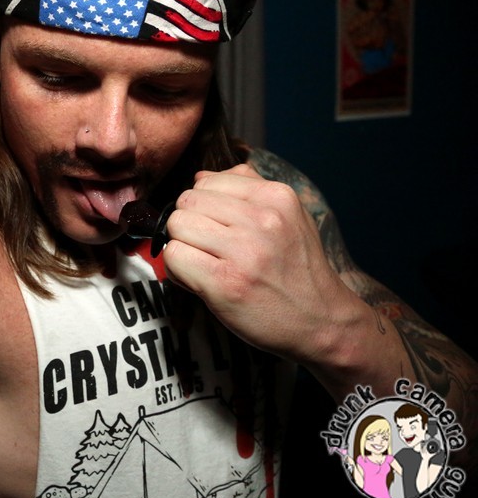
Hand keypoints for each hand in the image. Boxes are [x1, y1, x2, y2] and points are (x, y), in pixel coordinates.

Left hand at [161, 164, 365, 363]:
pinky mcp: (225, 282)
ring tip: (204, 264)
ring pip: (176, 226)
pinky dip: (178, 270)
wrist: (322, 322)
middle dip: (188, 224)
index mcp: (277, 196)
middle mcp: (262, 218)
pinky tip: (199, 281)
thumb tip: (201, 175)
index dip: (201, 206)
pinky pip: (174, 257)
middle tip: (206, 248)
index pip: (206, 180)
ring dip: (182, 246)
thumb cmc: (297, 270)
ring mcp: (244, 251)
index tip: (215, 228)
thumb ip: (247, 190)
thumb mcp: (289, 218)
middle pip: (187, 201)